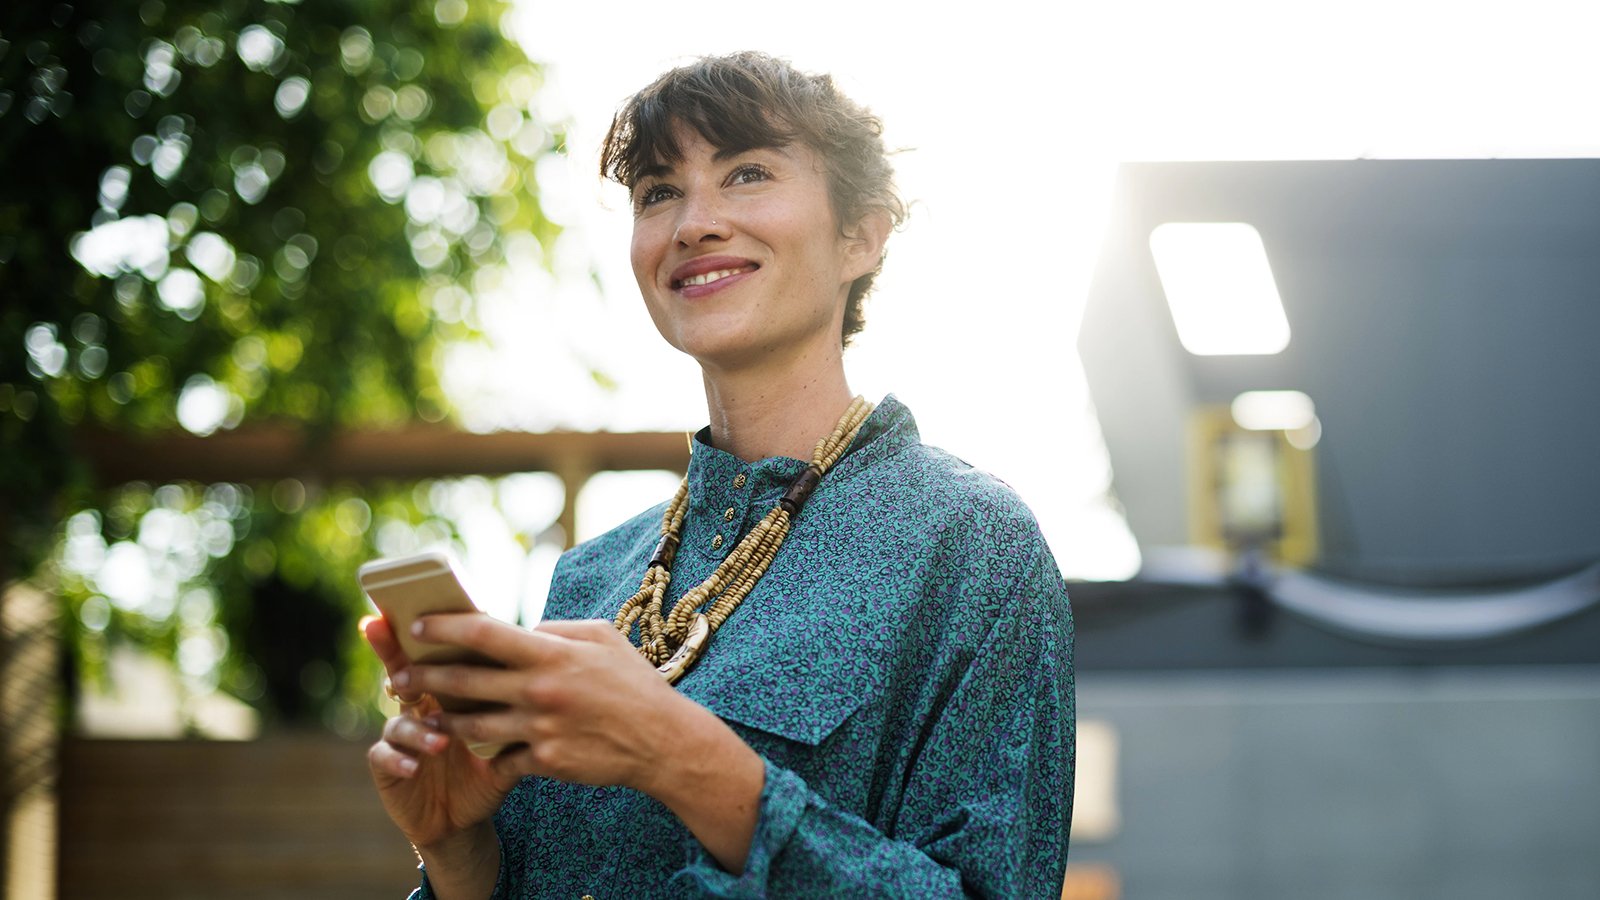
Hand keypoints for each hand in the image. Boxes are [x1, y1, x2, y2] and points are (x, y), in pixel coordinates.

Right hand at [361, 615, 517, 853]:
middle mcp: (419, 706)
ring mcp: (400, 735)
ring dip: (417, 728)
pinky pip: (384, 757)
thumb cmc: (491, 764)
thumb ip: (521, 697)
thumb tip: (550, 658)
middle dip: (393, 654)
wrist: (467, 815)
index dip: (427, 632)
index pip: (437, 653)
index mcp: (448, 690)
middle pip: (402, 671)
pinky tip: (413, 767)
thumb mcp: (509, 731)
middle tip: (396, 646)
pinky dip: (399, 759)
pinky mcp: (388, 767)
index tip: (423, 611)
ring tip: (440, 740)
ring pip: (398, 720)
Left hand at [404, 615, 765, 872]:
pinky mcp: (545, 762)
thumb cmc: (633, 683)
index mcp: (550, 653)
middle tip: (399, 676)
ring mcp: (540, 729)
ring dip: (443, 720)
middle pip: (463, 682)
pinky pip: (502, 758)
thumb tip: (523, 629)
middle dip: (423, 677)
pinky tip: (474, 750)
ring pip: (471, 725)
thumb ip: (557, 630)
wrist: (662, 741)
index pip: (483, 633)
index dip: (443, 627)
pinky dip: (488, 754)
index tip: (417, 626)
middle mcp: (539, 690)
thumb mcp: (601, 638)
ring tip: (426, 715)